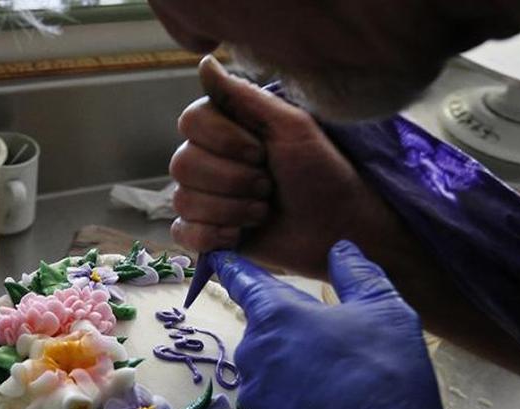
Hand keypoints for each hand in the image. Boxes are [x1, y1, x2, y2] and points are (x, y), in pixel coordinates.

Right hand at [170, 56, 405, 278]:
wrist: (337, 227)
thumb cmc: (321, 172)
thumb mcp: (290, 126)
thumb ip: (243, 96)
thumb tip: (204, 63)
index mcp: (224, 128)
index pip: (190, 122)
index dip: (224, 141)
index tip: (262, 152)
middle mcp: (208, 160)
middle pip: (182, 164)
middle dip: (233, 180)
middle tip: (268, 185)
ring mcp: (205, 198)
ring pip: (183, 200)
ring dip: (231, 209)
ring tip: (263, 211)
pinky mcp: (207, 234)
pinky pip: (183, 233)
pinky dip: (212, 235)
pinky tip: (239, 235)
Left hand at [213, 240, 469, 408]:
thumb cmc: (385, 374)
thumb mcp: (385, 310)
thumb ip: (358, 273)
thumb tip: (342, 249)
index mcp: (276, 315)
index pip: (243, 279)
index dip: (232, 265)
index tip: (217, 255)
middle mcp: (254, 353)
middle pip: (266, 327)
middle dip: (292, 327)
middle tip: (336, 338)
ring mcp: (255, 396)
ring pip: (271, 366)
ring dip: (295, 365)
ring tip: (341, 378)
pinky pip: (277, 403)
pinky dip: (297, 401)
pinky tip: (331, 408)